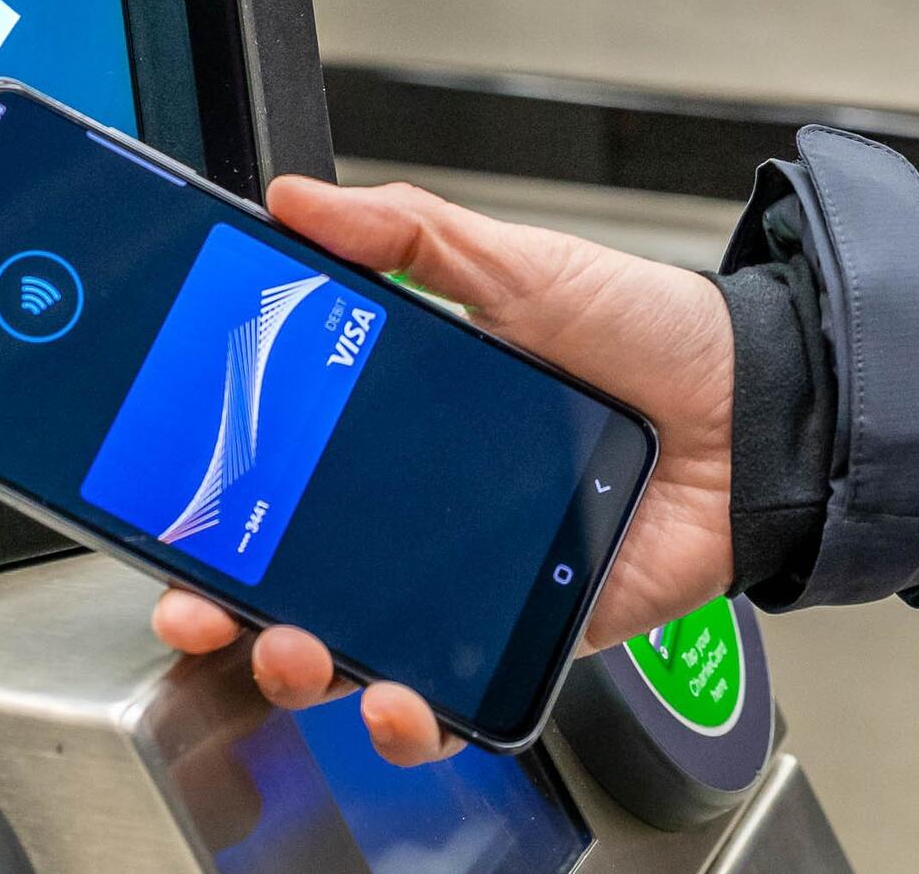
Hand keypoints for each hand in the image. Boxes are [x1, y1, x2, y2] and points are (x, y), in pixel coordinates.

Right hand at [151, 174, 736, 766]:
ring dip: (304, 668)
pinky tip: (397, 704)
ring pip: (355, 652)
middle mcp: (418, 515)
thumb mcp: (515, 263)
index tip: (156, 508)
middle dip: (225, 609)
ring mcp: (469, 584)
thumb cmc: (648, 332)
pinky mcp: (532, 637)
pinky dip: (415, 718)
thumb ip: (406, 233)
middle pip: (288, 578)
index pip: (272, 472)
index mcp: (395, 427)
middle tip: (201, 604)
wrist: (761, 404)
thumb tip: (296, 200)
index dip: (204, 499)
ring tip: (300, 653)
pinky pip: (458, 696)